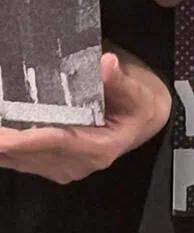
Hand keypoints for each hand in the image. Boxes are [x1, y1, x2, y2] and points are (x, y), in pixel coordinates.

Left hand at [0, 50, 171, 183]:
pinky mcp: (53, 167)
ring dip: (4, 147)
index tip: (2, 138)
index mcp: (100, 148)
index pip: (59, 142)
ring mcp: (64, 169)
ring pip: (23, 160)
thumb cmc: (137, 106)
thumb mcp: (137, 92)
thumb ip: (119, 80)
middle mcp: (80, 164)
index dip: (28, 140)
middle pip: (34, 154)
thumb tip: (107, 63)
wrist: (141, 122)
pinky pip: (22, 161)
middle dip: (7, 143)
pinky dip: (7, 150)